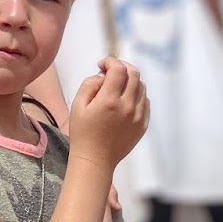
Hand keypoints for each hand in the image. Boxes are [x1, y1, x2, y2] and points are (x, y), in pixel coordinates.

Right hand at [66, 57, 148, 171]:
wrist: (95, 160)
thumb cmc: (83, 133)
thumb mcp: (77, 105)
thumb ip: (90, 84)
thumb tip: (104, 75)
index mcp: (109, 100)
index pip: (118, 69)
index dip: (110, 61)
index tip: (102, 65)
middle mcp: (127, 106)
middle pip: (134, 74)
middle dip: (122, 66)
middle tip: (111, 71)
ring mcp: (138, 116)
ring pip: (142, 86)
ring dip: (130, 80)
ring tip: (117, 86)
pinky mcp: (143, 124)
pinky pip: (145, 101)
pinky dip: (136, 95)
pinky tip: (125, 100)